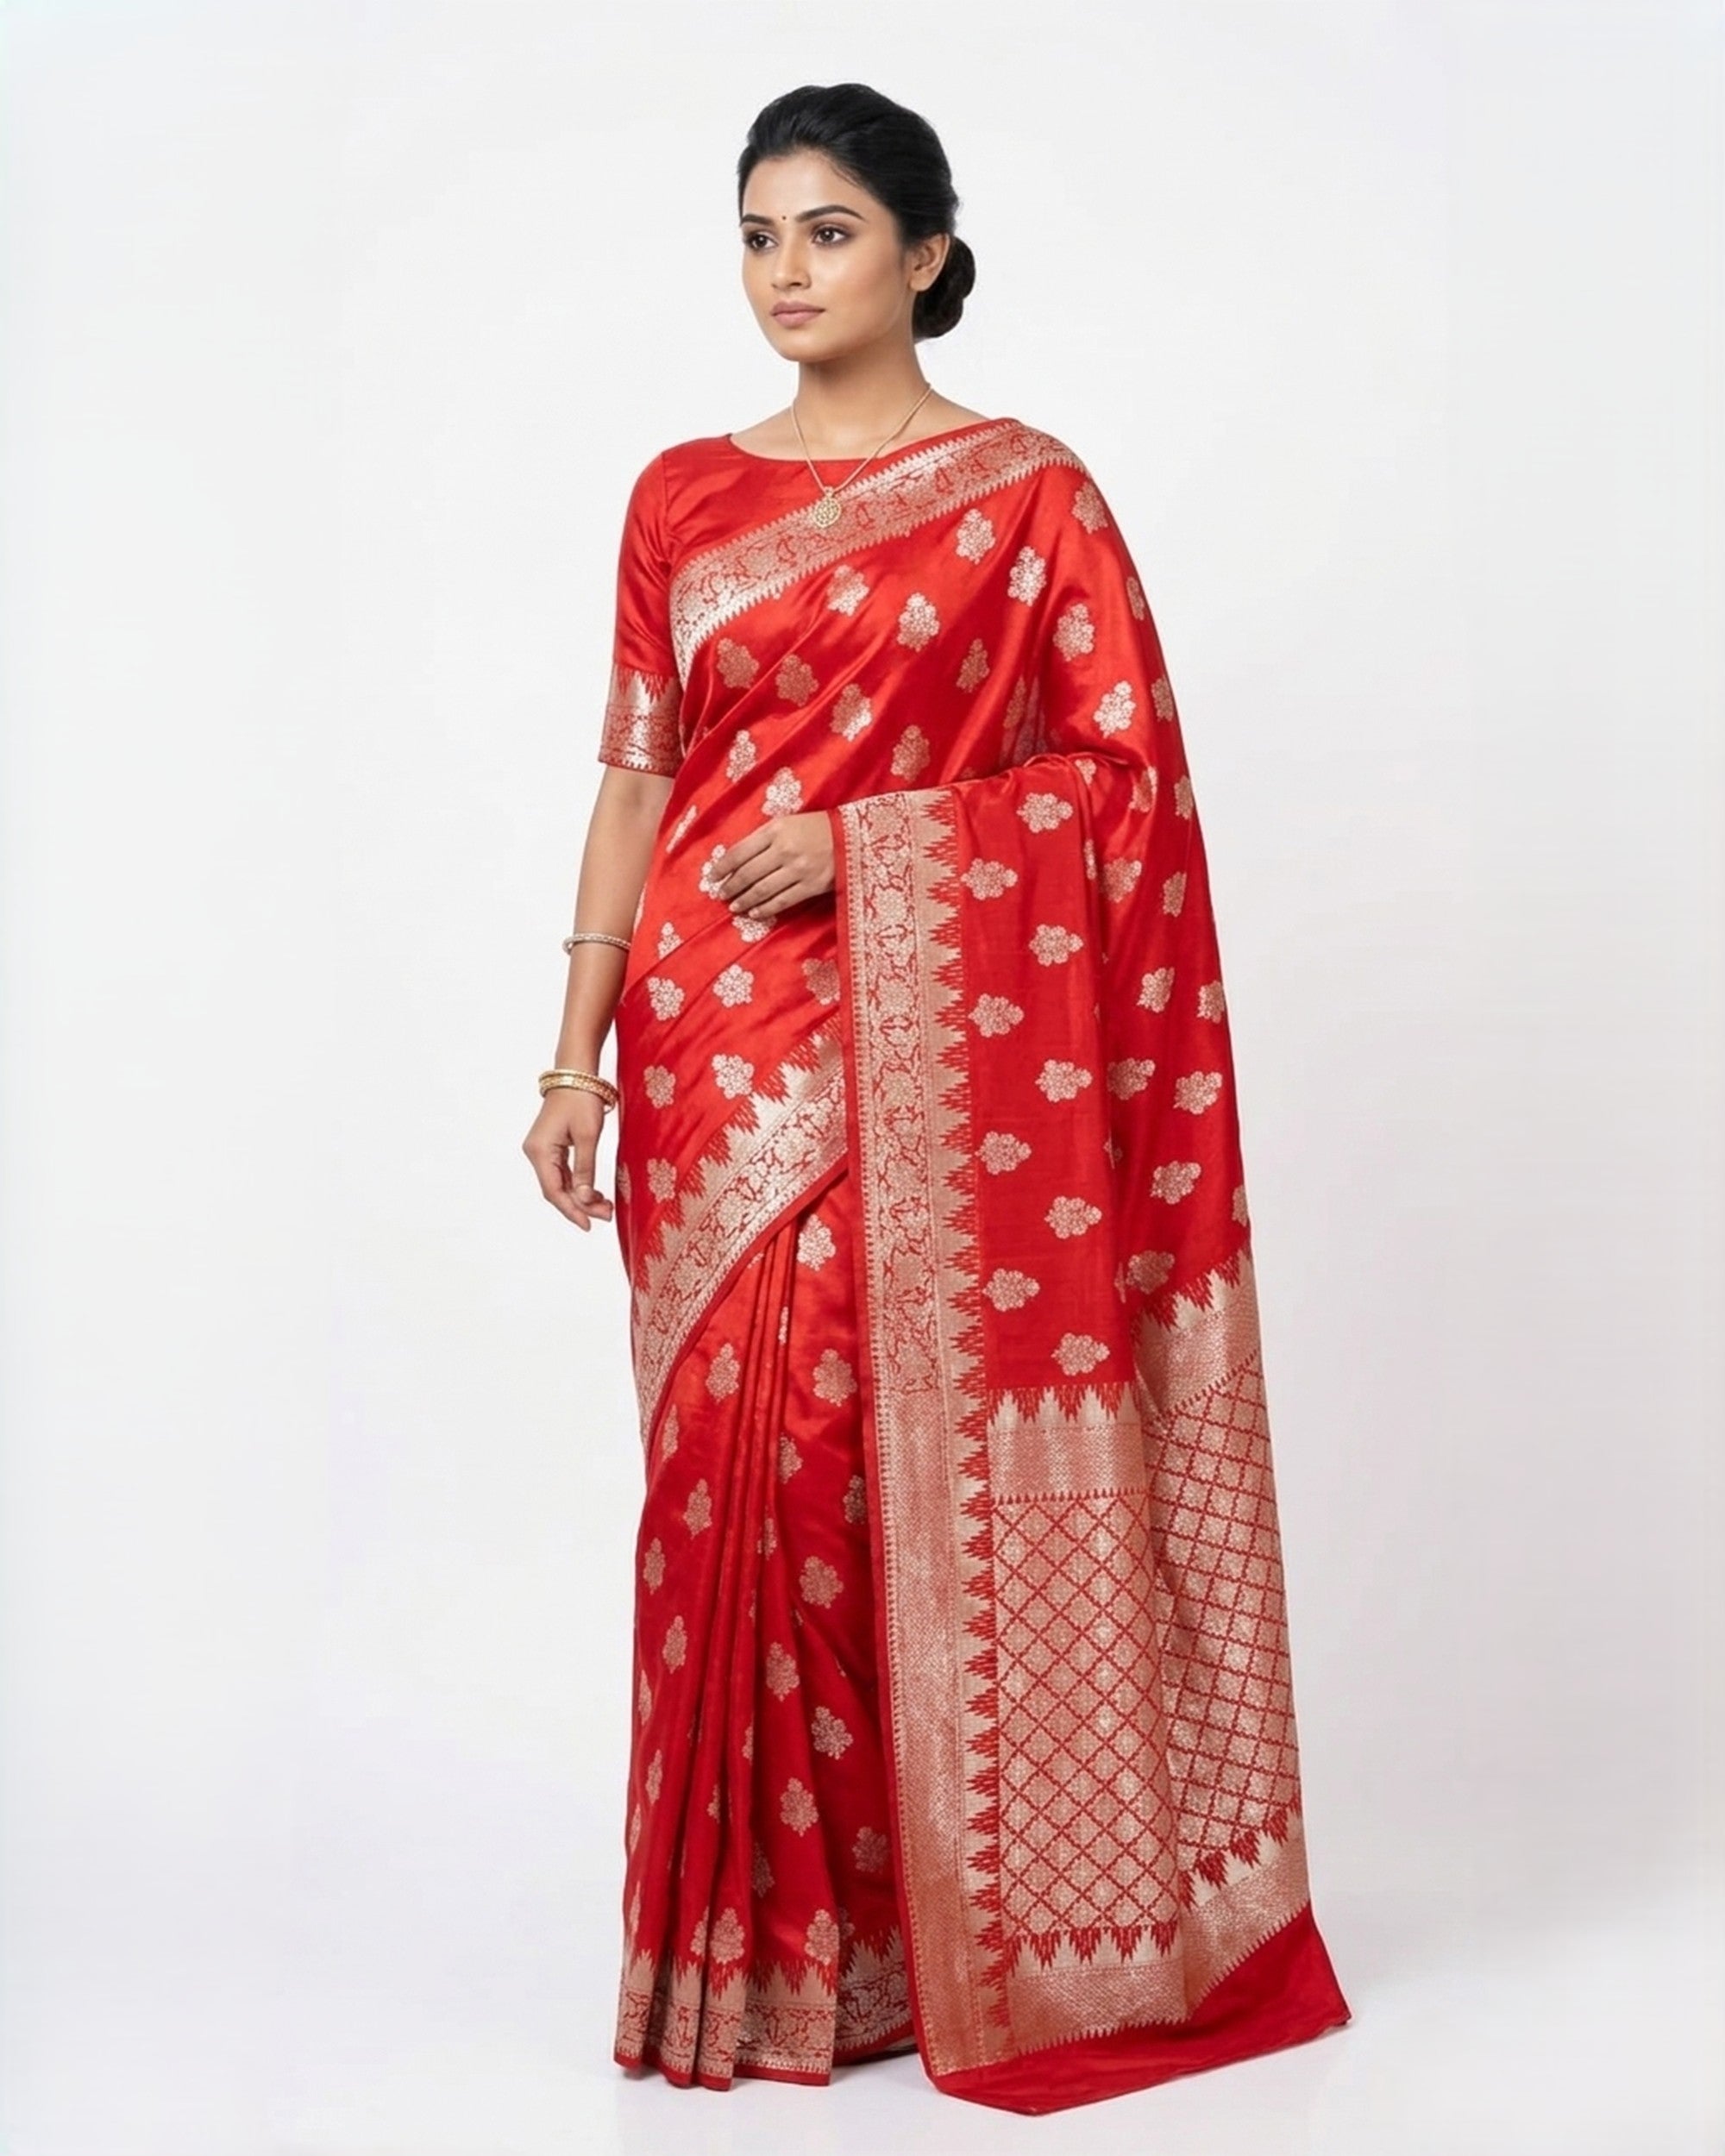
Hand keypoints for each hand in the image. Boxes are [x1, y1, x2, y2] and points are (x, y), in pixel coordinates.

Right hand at [522, 1086, 614, 1231]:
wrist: (576, 1073)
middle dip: (580, 1205)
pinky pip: (562, 1173)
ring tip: (605, 1207)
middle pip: (556, 1189)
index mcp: (540, 1151)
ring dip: (580, 1196)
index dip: (572, 1210)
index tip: (589, 1225)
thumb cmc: (582, 1099)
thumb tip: (583, 1198)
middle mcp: (535, 1153)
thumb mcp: (588, 1136)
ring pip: (559, 1183)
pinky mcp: (550, 1147)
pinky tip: (594, 1193)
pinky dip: (577, 1184)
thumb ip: (585, 1169)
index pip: (554, 1191)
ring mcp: (541, 1150)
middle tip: (606, 1215)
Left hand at [714, 811, 834, 920]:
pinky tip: (755, 913)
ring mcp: (798, 869)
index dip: (723, 866)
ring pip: (762, 889)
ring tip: (734, 906)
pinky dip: (765, 909)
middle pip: (748, 873)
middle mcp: (784, 849)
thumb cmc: (819, 828)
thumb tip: (738, 859)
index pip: (740, 851)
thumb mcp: (789, 823)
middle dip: (731, 886)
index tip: (712, 876)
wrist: (855, 837)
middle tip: (721, 894)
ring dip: (745, 900)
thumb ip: (765, 838)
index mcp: (776, 830)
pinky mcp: (811, 886)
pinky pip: (782, 901)